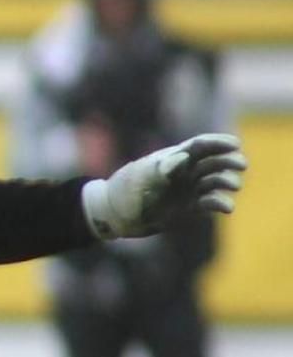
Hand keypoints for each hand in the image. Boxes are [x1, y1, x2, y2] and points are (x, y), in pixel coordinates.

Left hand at [82, 132, 245, 239]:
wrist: (114, 213)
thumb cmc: (125, 188)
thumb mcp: (141, 175)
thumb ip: (163, 167)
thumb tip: (184, 158)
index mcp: (173, 157)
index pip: (200, 145)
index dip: (219, 142)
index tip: (235, 143)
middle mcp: (185, 171)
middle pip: (213, 162)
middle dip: (228, 161)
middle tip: (241, 164)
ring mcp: (189, 189)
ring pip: (215, 181)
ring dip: (227, 181)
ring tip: (234, 185)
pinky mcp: (190, 207)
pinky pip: (210, 203)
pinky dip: (221, 203)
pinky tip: (228, 207)